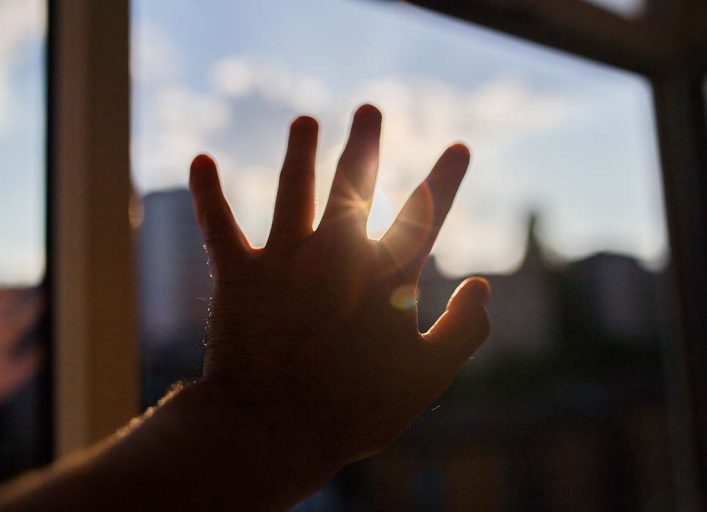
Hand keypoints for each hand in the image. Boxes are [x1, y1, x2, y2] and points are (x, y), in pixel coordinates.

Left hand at [189, 104, 489, 463]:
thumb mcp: (428, 377)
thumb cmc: (356, 409)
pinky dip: (209, 194)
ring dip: (299, 151)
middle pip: (355, 184)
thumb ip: (463, 330)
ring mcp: (285, 260)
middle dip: (365, 144)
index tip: (459, 147)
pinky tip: (200, 160)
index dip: (445, 178)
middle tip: (369, 110)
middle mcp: (336, 254)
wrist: (276, 429)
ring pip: (292, 190)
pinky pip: (219, 227)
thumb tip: (485, 285)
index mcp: (385, 276)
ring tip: (305, 122)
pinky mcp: (240, 276)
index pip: (425, 214)